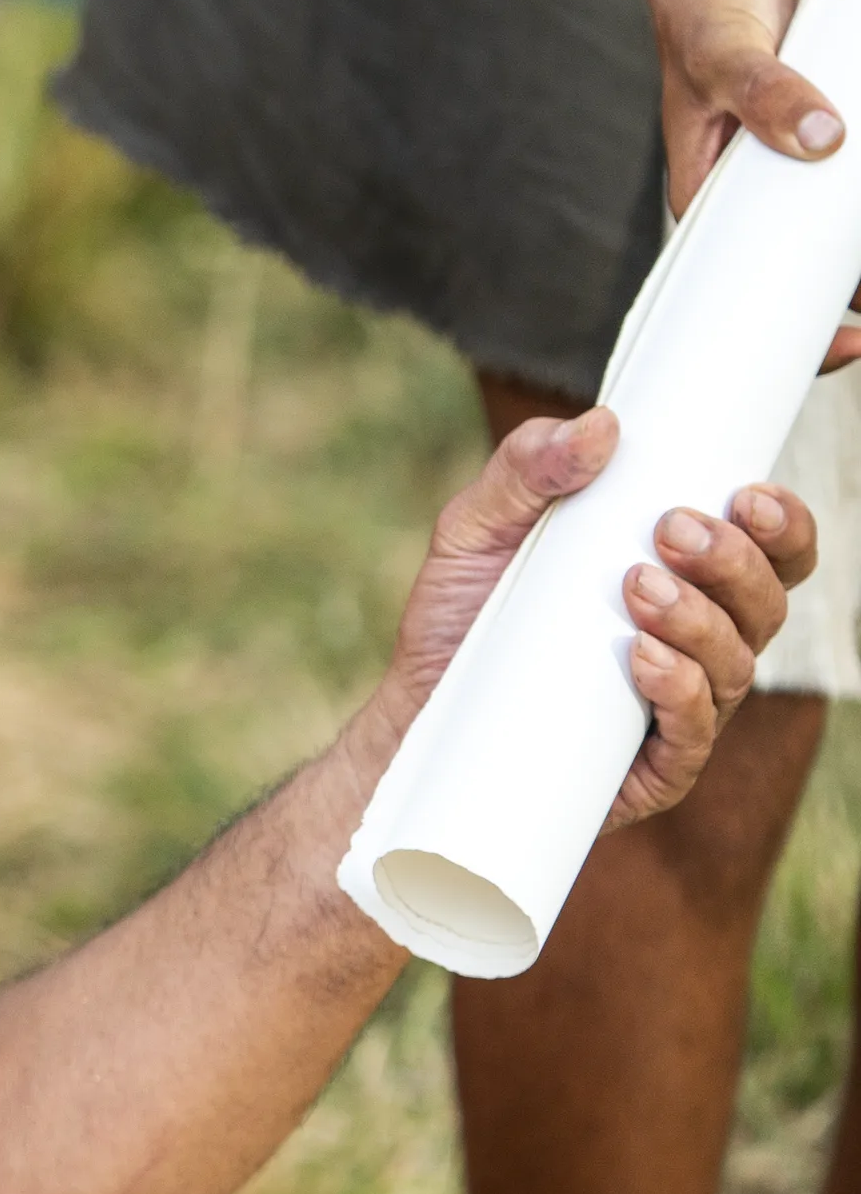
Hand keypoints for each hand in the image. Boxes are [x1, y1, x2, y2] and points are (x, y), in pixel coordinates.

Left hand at [370, 407, 816, 823]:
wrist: (410, 711)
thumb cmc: (461, 614)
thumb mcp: (475, 528)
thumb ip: (526, 469)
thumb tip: (599, 425)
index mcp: (682, 577)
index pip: (770, 549)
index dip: (784, 523)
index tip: (751, 494)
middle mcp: (697, 640)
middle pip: (767, 601)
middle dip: (734, 561)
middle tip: (671, 530)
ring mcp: (679, 706)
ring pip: (737, 663)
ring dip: (700, 620)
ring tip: (637, 588)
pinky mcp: (648, 768)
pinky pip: (692, 734)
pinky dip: (678, 690)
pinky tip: (642, 659)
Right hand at [636, 0, 860, 364]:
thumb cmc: (701, 5)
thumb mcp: (726, 53)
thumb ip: (771, 94)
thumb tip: (826, 137)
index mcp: (711, 195)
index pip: (745, 285)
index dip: (796, 327)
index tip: (852, 345)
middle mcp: (758, 189)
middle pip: (808, 268)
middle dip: (855, 295)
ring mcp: (801, 159)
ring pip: (844, 225)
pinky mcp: (837, 125)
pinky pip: (858, 177)